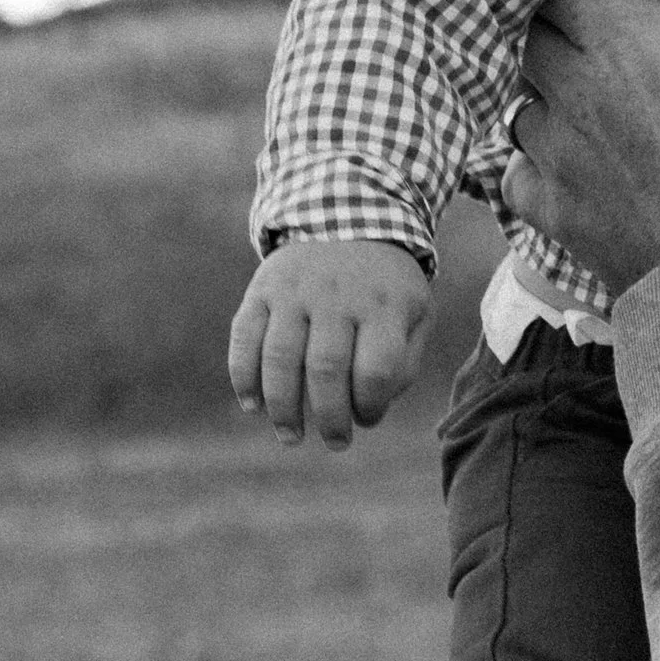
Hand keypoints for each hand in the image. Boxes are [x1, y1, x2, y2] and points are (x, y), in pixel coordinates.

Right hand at [229, 238, 433, 449]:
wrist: (349, 217)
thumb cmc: (386, 286)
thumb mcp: (416, 312)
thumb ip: (403, 362)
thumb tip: (368, 409)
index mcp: (384, 304)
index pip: (375, 369)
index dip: (370, 406)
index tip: (367, 418)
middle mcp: (338, 295)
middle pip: (325, 370)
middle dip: (328, 418)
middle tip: (334, 443)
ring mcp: (296, 290)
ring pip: (280, 358)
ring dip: (282, 408)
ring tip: (291, 436)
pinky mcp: (263, 288)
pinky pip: (244, 337)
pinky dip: (243, 376)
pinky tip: (253, 405)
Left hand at [502, 0, 659, 295]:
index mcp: (630, 41)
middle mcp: (577, 91)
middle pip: (530, 30)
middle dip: (558, 24)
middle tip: (601, 28)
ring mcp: (557, 157)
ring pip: (518, 99)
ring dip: (545, 92)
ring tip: (587, 93)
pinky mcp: (554, 214)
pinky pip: (514, 172)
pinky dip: (535, 162)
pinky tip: (575, 162)